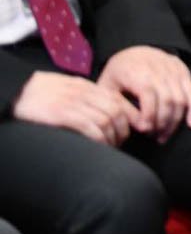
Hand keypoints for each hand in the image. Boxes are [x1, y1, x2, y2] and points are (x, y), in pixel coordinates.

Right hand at [12, 71, 136, 146]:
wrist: (20, 90)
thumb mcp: (69, 88)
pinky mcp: (62, 113)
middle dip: (122, 130)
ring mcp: (74, 102)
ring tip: (109, 147)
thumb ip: (86, 96)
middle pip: (116, 111)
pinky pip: (89, 126)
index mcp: (88, 86)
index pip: (118, 100)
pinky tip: (98, 146)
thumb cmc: (43, 92)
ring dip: (112, 137)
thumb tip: (103, 111)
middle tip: (119, 143)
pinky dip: (98, 138)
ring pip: (106, 119)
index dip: (127, 117)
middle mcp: (85, 93)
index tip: (126, 130)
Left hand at [97, 46, 190, 142]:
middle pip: (167, 100)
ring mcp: (173, 70)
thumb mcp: (108, 88)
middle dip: (162, 123)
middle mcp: (159, 69)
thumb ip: (122, 107)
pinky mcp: (183, 71)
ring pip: (181, 99)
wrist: (134, 51)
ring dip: (175, 121)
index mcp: (137, 72)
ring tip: (164, 134)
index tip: (144, 131)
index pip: (149, 96)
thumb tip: (140, 127)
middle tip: (154, 136)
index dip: (149, 116)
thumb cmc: (118, 73)